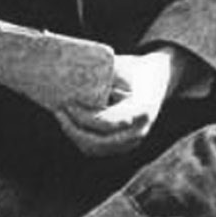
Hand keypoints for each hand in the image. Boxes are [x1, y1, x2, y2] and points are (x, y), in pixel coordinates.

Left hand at [53, 46, 176, 155]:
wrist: (157, 81)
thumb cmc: (136, 70)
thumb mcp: (123, 67)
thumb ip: (102, 73)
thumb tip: (68, 70)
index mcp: (140, 111)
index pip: (107, 123)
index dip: (84, 116)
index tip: (68, 102)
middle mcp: (138, 131)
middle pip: (99, 142)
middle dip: (74, 129)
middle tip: (58, 111)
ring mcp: (132, 141)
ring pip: (96, 149)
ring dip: (74, 135)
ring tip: (61, 116)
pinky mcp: (123, 144)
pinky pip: (98, 149)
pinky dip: (80, 139)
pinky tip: (69, 124)